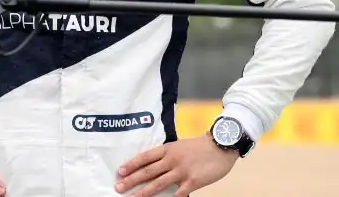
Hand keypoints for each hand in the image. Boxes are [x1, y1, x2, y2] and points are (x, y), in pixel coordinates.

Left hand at [115, 134, 238, 195]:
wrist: (220, 146)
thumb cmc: (199, 147)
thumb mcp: (179, 147)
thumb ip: (166, 156)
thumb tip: (152, 164)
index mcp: (167, 150)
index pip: (144, 157)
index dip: (131, 164)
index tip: (120, 171)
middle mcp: (171, 160)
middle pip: (147, 171)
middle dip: (132, 180)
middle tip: (119, 187)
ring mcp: (182, 171)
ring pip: (158, 183)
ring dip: (144, 191)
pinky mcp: (193, 181)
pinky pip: (179, 192)